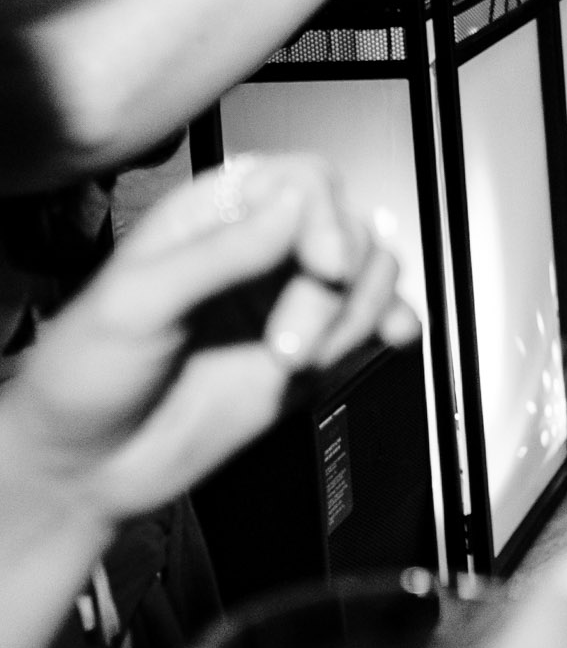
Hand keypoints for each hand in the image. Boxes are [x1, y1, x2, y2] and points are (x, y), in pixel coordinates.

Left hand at [2, 155, 416, 527]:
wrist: (91, 465)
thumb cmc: (86, 375)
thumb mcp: (137, 305)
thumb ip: (221, 253)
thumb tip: (294, 206)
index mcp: (212, 218)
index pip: (302, 182)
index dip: (326, 219)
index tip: (327, 266)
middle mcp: (260, 250)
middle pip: (348, 231)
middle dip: (333, 291)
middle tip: (291, 345)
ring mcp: (290, 301)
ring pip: (373, 272)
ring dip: (356, 319)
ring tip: (299, 363)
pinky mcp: (313, 349)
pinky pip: (380, 319)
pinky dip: (397, 325)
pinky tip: (392, 340)